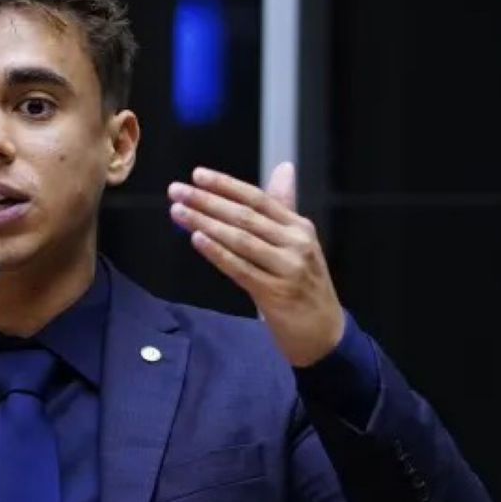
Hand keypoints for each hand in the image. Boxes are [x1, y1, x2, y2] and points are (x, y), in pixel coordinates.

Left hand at [168, 162, 346, 367]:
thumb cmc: (303, 285)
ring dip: (205, 223)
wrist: (324, 333)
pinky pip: (240, 269)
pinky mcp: (275, 294)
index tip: (197, 175)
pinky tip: (197, 240)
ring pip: (240, 240)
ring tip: (178, 212)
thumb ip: (283, 208)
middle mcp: (295, 243)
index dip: (226, 185)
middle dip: (207, 201)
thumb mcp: (298, 243)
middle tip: (176, 190)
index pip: (258, 199)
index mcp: (299, 227)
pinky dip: (217, 253)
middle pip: (245, 216)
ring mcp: (287, 268)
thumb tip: (284, 168)